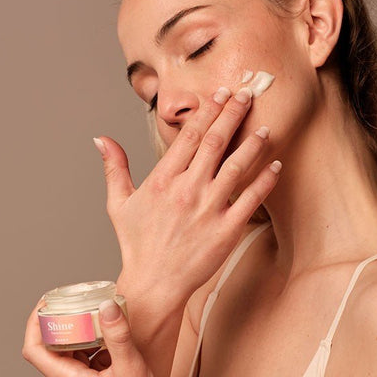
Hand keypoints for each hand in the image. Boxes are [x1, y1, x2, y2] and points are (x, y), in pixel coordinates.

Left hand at [22, 295, 173, 376]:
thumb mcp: (131, 369)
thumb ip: (118, 335)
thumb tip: (106, 305)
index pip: (34, 349)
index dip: (35, 323)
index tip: (48, 303)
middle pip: (53, 351)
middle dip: (66, 326)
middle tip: (82, 306)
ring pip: (71, 361)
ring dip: (84, 341)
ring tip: (104, 325)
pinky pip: (85, 372)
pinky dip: (95, 356)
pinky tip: (116, 351)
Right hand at [94, 86, 278, 303]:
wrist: (154, 283)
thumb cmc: (137, 245)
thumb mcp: (119, 204)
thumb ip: (115, 167)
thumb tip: (101, 138)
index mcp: (162, 179)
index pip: (189, 135)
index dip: (207, 110)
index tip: (219, 93)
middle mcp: (187, 190)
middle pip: (215, 142)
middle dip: (233, 113)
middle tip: (247, 93)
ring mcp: (208, 209)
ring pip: (237, 166)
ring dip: (253, 142)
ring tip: (266, 126)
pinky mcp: (226, 230)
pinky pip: (251, 199)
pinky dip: (265, 180)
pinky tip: (276, 165)